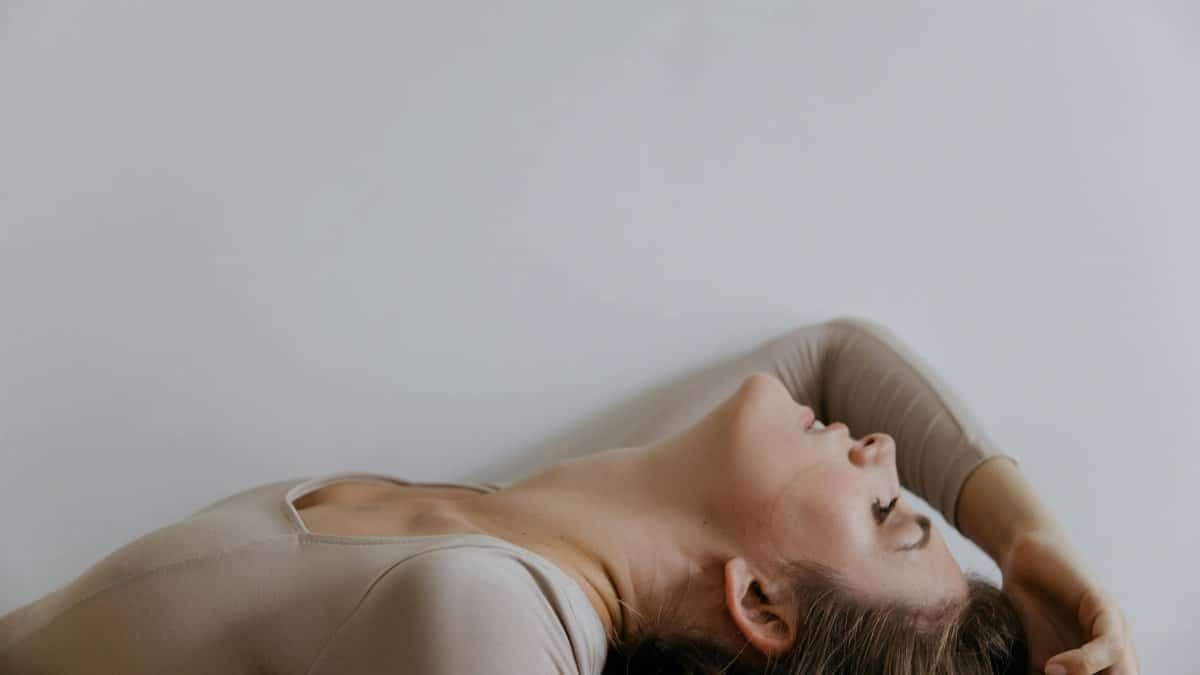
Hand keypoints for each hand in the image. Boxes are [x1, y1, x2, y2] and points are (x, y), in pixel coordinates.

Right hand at [999, 529, 1139, 674]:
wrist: (1024, 559)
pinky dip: (1084, 661)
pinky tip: (1054, 666)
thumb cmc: (1032, 608)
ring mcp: (1114, 629)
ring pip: (1120, 672)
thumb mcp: (1038, 657)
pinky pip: (1108, 644)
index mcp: (1106, 666)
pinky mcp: (1105, 607)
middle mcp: (1117, 651)